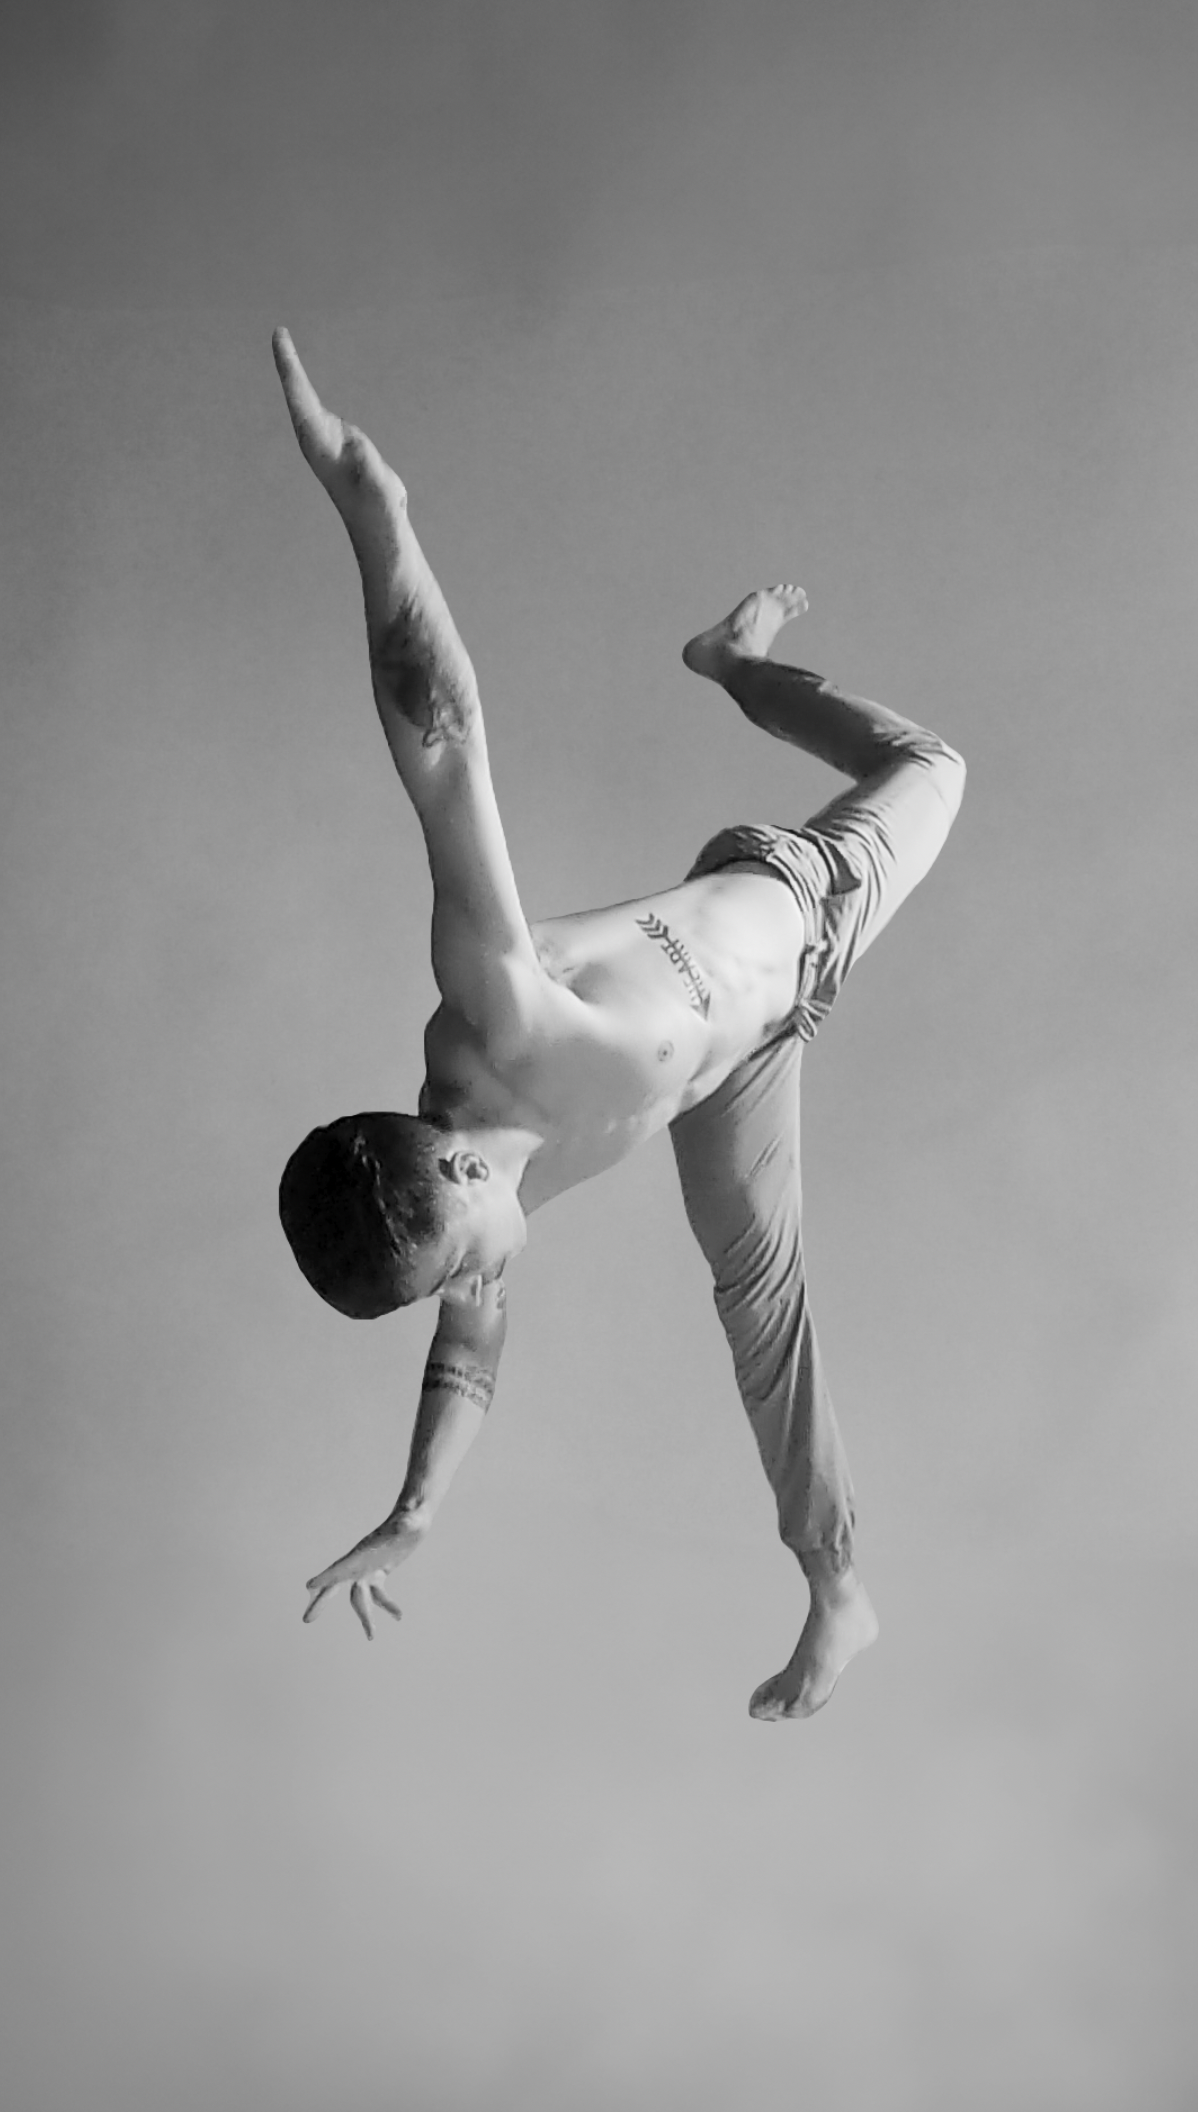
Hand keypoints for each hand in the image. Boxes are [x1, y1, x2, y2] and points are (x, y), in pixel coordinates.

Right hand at [302, 1506, 430, 1638]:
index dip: (326, 1577)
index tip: (309, 1586)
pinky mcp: (380, 1572)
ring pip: (359, 1597)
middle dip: (321, 1601)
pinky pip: (378, 1594)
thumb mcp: (412, 1521)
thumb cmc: (412, 1516)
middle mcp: (361, 1561)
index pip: (341, 1567)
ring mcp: (369, 1568)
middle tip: (307, 1619)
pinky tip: (399, 1616)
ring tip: (371, 1636)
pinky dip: (386, 1606)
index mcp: (364, 1551)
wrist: (414, 1516)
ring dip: (364, 1617)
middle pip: (337, 1584)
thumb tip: (407, 1523)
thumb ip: (408, 1522)